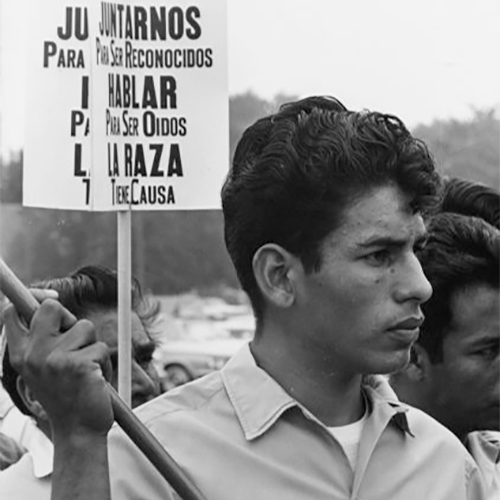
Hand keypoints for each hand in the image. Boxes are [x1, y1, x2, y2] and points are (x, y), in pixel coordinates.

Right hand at [2, 299, 113, 437]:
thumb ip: (44, 338)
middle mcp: (32, 354)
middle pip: (51, 306)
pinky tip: (95, 380)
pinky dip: (104, 362)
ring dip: (92, 346)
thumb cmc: (65, 395)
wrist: (77, 431)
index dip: (32, 296)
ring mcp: (54, 358)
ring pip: (85, 327)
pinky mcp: (77, 364)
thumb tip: (52, 301)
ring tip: (86, 369)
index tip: (50, 297)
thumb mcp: (44, 366)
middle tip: (75, 341)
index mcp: (19, 354)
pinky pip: (101, 347)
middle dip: (69, 317)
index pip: (11, 311)